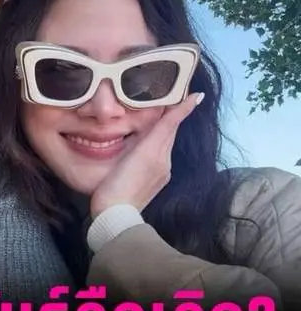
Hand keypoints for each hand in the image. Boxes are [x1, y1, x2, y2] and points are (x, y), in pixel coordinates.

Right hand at [89, 92, 203, 218]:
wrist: (115, 216)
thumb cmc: (116, 184)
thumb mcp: (132, 154)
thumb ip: (150, 133)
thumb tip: (169, 114)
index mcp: (156, 152)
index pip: (171, 123)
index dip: (181, 108)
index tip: (196, 94)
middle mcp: (164, 160)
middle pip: (169, 132)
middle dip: (172, 114)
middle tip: (171, 95)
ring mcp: (162, 172)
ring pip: (164, 142)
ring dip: (164, 127)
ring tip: (157, 112)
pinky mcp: (157, 181)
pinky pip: (160, 155)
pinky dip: (158, 142)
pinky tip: (147, 140)